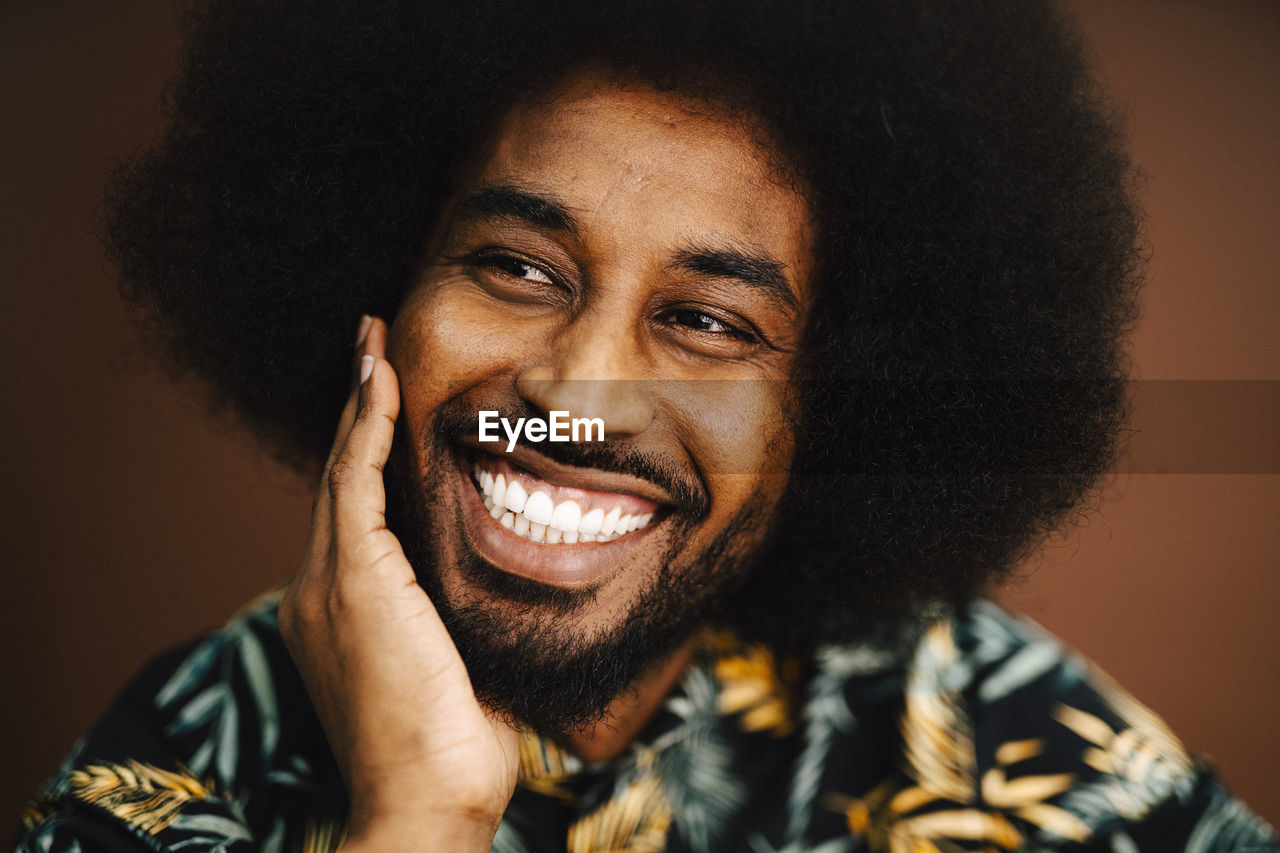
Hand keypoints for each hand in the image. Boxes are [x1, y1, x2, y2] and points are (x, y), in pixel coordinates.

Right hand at [278, 316, 518, 850]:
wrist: (429, 800)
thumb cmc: (455, 749)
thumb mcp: (458, 664)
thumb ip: (460, 614)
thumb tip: (504, 583)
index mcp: (344, 612)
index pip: (358, 514)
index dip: (371, 454)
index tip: (389, 403)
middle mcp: (320, 589)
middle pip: (342, 480)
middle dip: (360, 411)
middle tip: (372, 348)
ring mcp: (329, 582)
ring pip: (343, 470)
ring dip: (362, 401)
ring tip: (373, 344)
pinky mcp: (352, 578)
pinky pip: (355, 479)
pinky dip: (368, 424)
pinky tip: (380, 377)